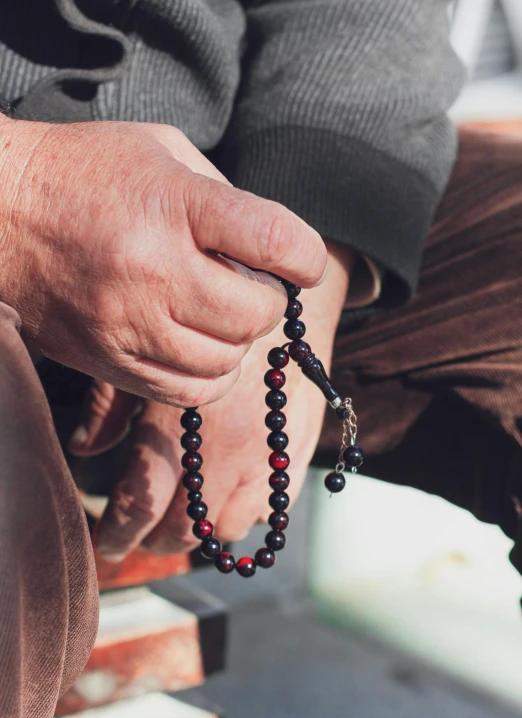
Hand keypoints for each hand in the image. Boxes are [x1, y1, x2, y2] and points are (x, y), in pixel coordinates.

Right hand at [0, 117, 325, 405]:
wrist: (0, 213)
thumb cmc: (86, 173)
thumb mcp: (162, 150)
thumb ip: (224, 196)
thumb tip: (273, 250)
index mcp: (173, 204)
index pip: (274, 241)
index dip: (305, 258)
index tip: (302, 264)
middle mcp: (152, 269)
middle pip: (254, 314)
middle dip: (269, 303)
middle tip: (253, 287)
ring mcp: (127, 322)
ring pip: (224, 361)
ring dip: (239, 341)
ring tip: (222, 316)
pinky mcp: (108, 360)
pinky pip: (187, 392)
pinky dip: (211, 375)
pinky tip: (201, 348)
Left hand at [70, 243, 354, 559]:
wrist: (283, 300)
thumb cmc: (206, 323)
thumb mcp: (148, 351)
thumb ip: (111, 404)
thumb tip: (83, 447)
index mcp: (181, 428)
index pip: (141, 506)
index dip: (118, 535)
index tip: (106, 546)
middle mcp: (226, 452)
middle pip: (184, 528)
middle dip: (156, 541)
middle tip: (143, 534)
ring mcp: (265, 458)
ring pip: (229, 529)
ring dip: (204, 530)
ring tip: (189, 513)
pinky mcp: (296, 453)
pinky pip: (270, 510)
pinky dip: (245, 513)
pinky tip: (230, 495)